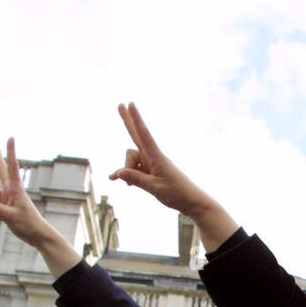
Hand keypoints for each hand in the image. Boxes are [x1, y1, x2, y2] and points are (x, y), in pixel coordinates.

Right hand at [0, 139, 55, 246]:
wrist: (38, 237)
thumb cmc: (28, 225)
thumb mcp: (9, 216)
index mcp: (15, 189)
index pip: (11, 166)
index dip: (10, 151)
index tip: (10, 137)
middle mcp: (10, 192)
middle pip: (1, 172)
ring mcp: (7, 201)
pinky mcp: (4, 212)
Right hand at [110, 102, 213, 217]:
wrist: (191, 202)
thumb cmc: (177, 193)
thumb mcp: (155, 188)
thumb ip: (137, 179)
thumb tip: (119, 172)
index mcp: (157, 157)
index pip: (144, 134)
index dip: (136, 119)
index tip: (131, 104)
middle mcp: (153, 157)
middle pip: (135, 137)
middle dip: (127, 121)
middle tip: (119, 104)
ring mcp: (150, 163)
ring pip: (131, 160)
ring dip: (127, 171)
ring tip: (130, 186)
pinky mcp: (149, 171)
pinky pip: (133, 169)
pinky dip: (126, 174)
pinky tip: (114, 179)